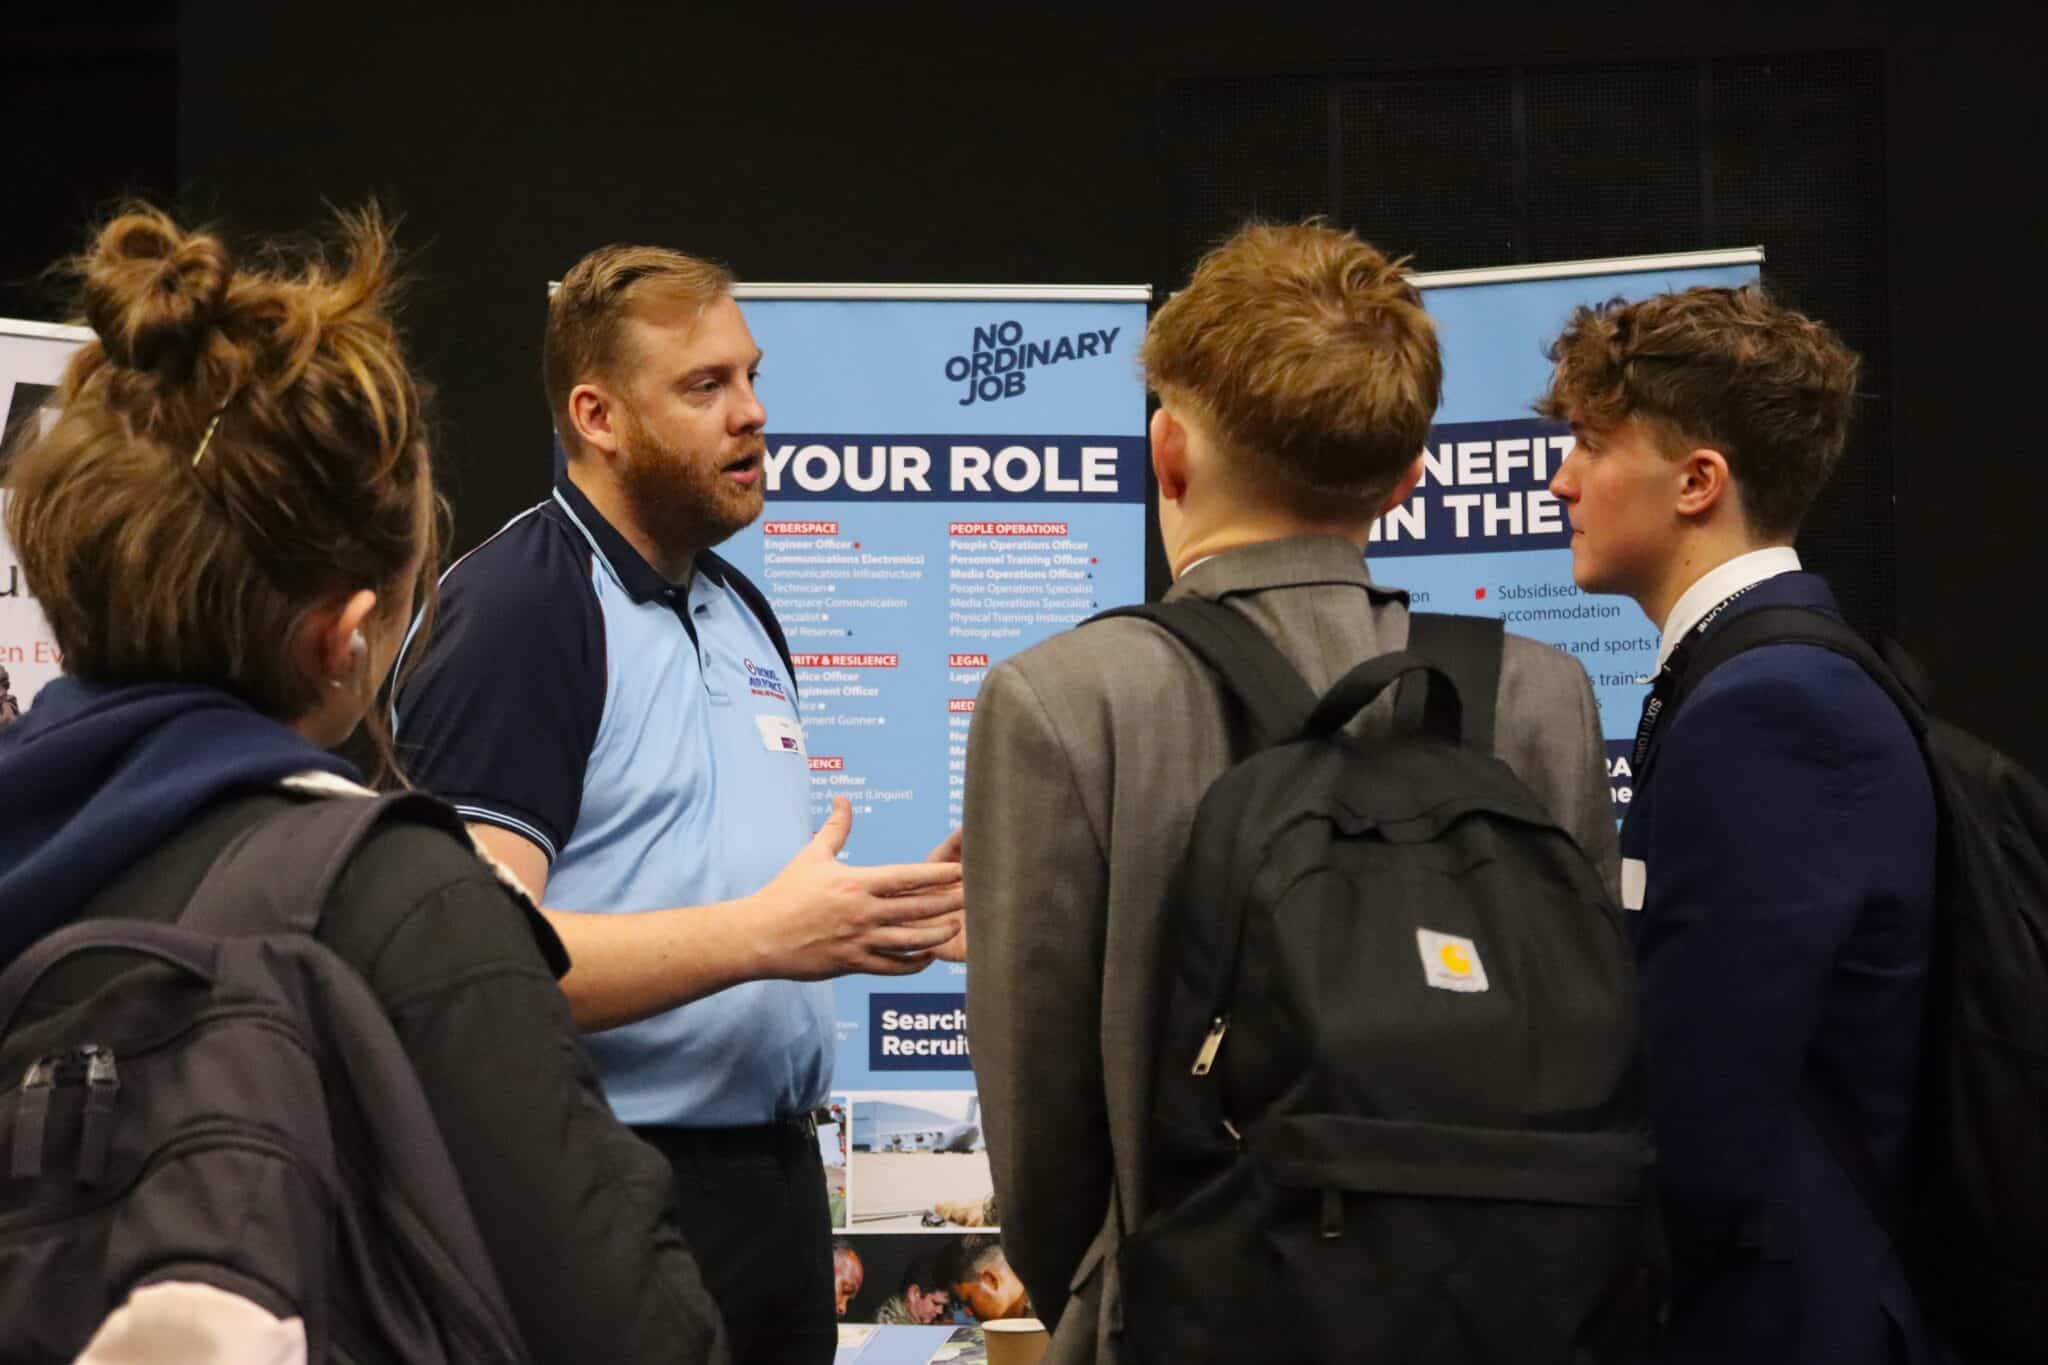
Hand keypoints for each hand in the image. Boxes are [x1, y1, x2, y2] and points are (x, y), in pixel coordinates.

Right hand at [749, 797, 965, 978]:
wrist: (760, 936)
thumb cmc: (785, 893)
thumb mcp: (812, 856)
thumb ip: (836, 828)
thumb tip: (844, 798)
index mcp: (857, 883)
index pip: (907, 877)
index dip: (938, 875)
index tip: (961, 872)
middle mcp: (863, 913)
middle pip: (918, 910)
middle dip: (949, 904)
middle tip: (974, 898)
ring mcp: (860, 941)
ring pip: (911, 941)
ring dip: (938, 935)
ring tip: (957, 927)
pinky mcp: (853, 964)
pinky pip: (892, 967)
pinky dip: (914, 963)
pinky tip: (927, 957)